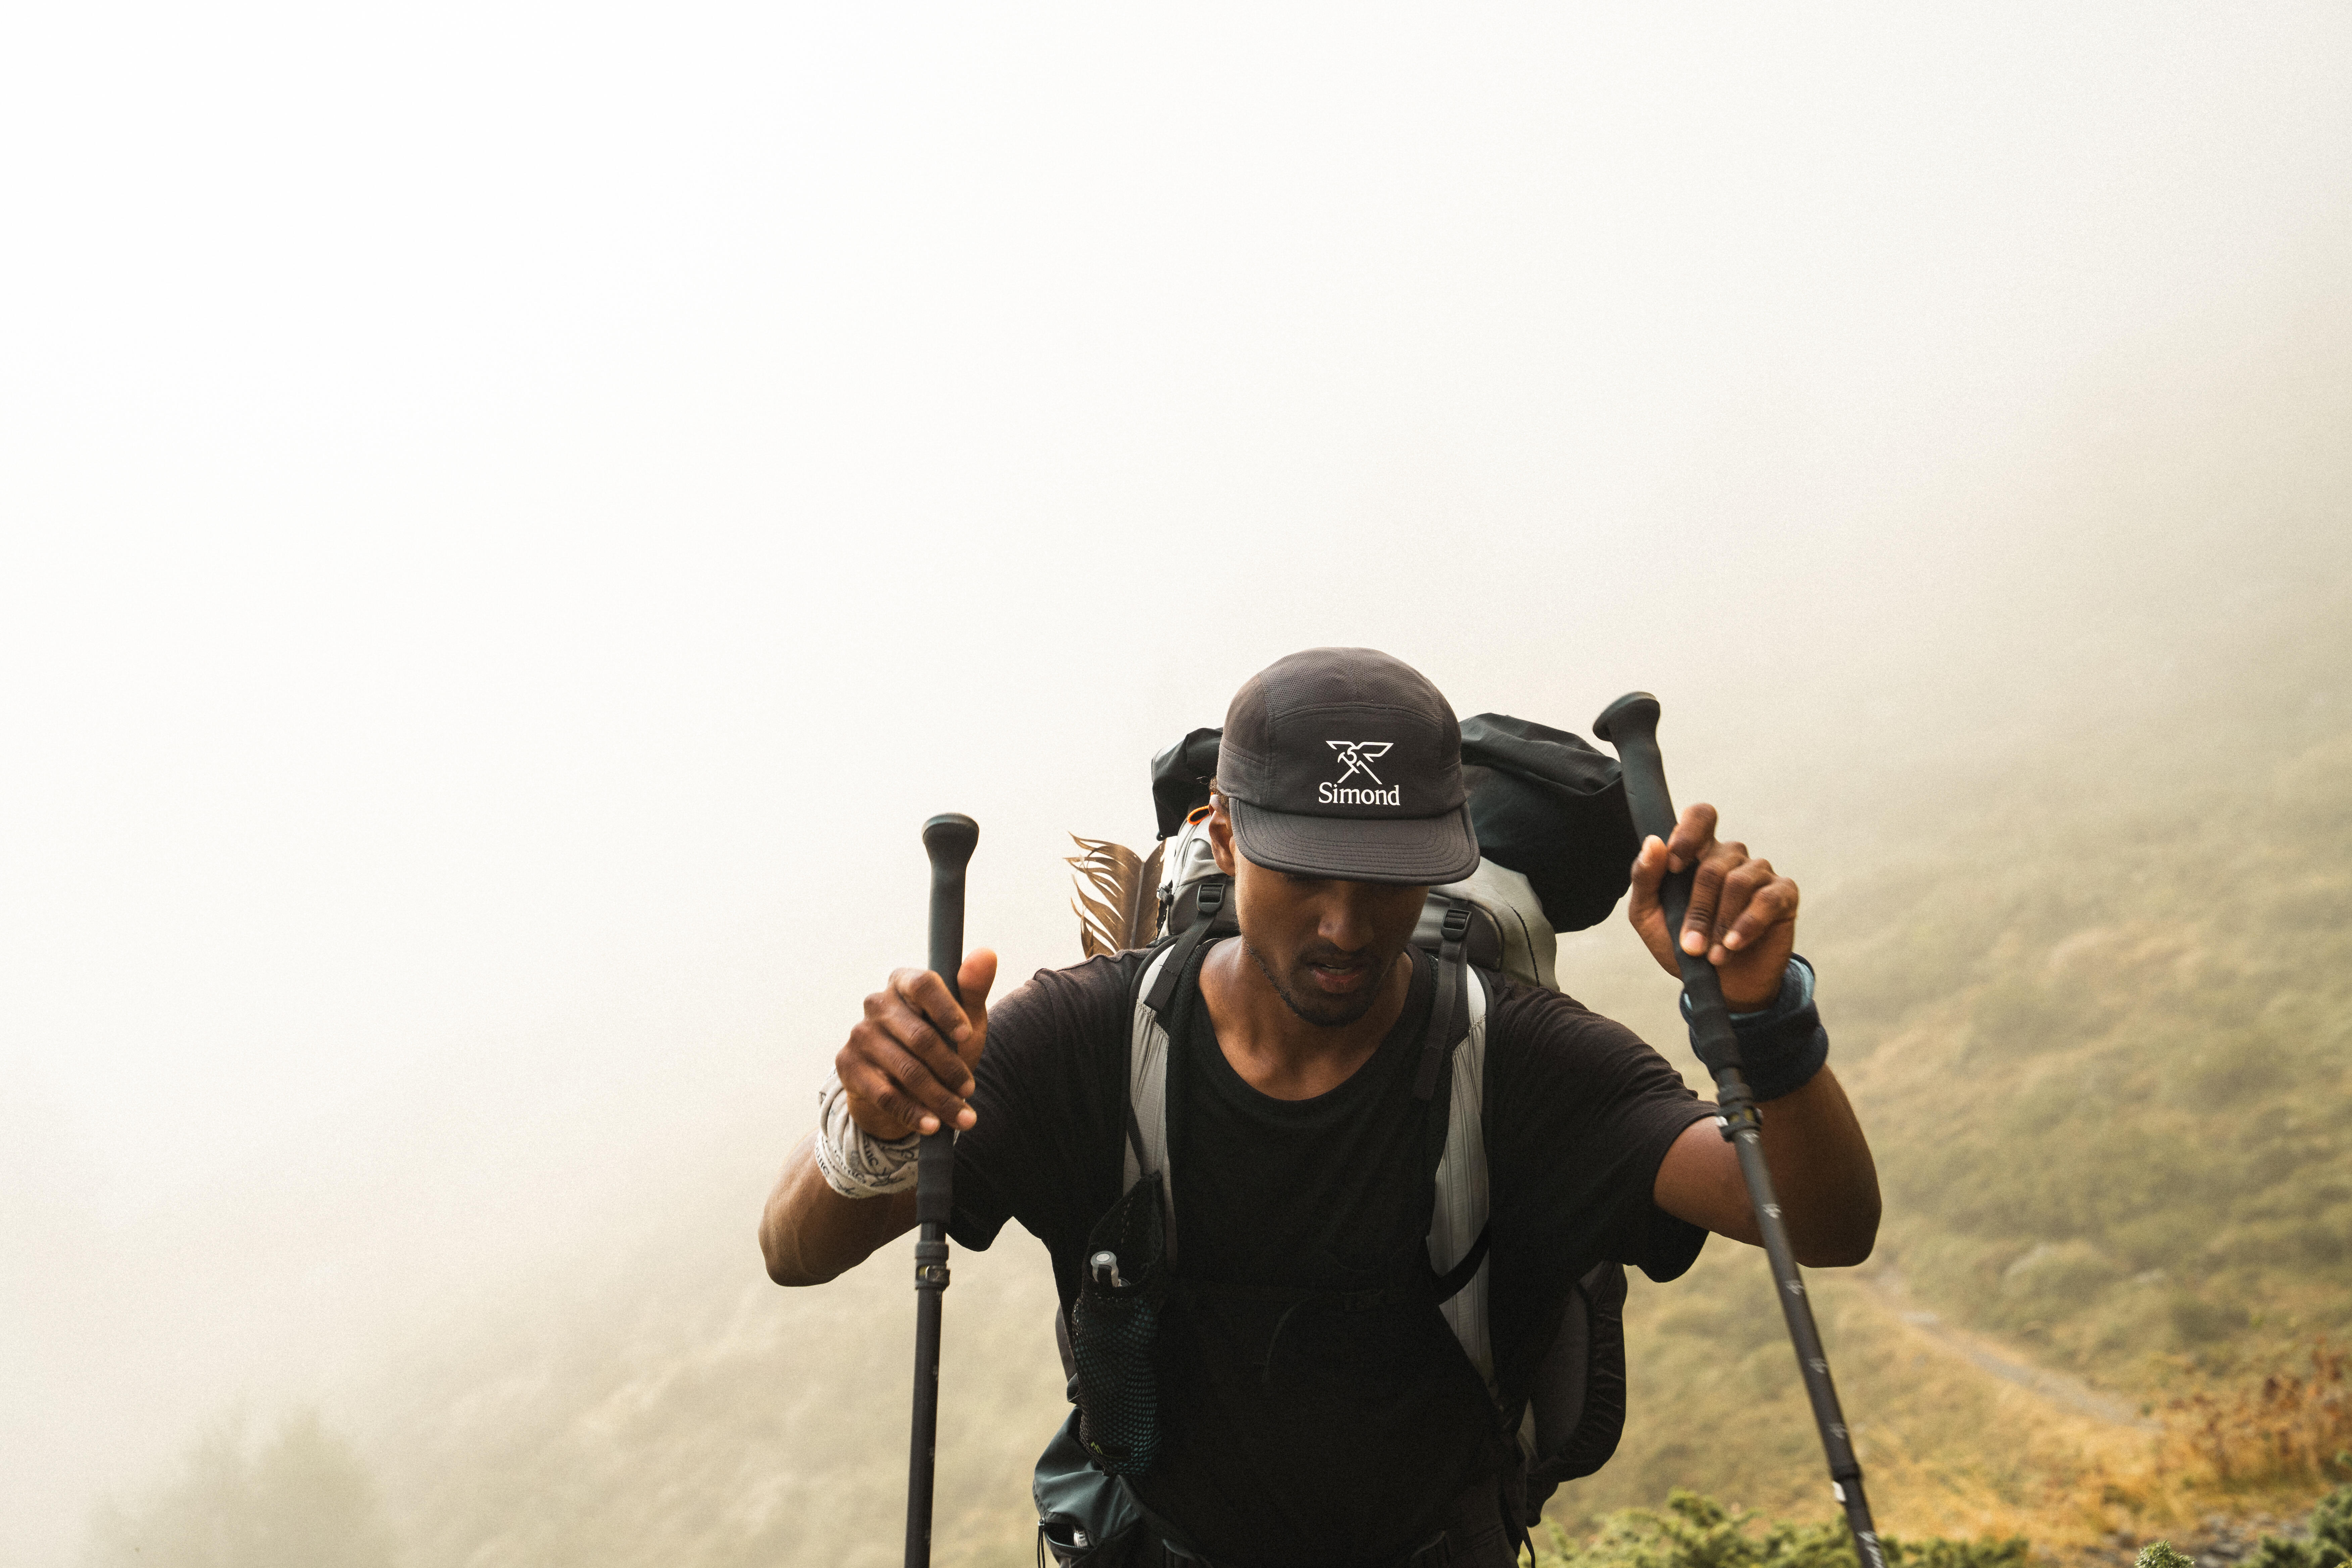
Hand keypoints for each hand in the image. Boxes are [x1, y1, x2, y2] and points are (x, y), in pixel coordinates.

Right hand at [836, 950, 998, 1137]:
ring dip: (938, 1098)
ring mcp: (859, 1033)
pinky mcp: (847, 1065)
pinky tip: (932, 1126)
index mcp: (904, 981)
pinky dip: (912, 1113)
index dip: (947, 1009)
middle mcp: (877, 1003)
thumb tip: (987, 953)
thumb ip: (972, 989)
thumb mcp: (962, 1019)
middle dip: (951, 1069)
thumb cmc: (941, 1042)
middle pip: (920, 1036)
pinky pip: (884, 1094)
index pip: (924, 983)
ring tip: (962, 1118)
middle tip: (970, 1090)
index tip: (967, 1035)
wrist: (903, 1085)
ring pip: (906, 1070)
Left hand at [1627, 804, 1798, 1010]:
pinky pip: (1767, 899)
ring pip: (1738, 881)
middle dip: (1698, 910)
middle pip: (1713, 864)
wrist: (1720, 985)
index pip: (1700, 816)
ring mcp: (1759, 873)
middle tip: (1691, 945)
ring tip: (1714, 955)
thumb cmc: (1682, 944)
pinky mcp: (1783, 894)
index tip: (1674, 867)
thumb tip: (1653, 842)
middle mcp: (1731, 857)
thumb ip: (1645, 878)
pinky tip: (1734, 945)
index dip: (1688, 833)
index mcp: (1699, 853)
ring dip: (1721, 924)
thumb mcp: (1649, 915)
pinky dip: (1747, 924)